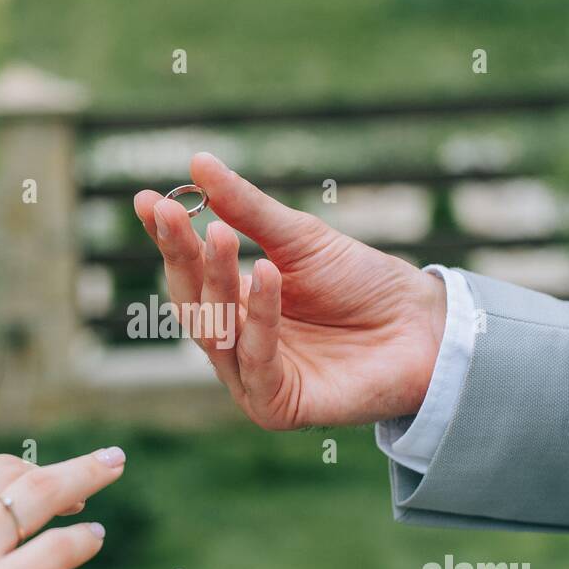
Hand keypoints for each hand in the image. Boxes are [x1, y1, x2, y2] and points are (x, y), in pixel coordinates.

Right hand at [135, 152, 446, 427]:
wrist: (423, 327)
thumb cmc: (361, 284)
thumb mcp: (299, 238)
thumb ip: (246, 209)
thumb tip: (197, 162)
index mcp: (233, 306)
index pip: (189, 269)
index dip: (167, 237)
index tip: (145, 201)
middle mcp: (234, 344)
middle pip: (193, 301)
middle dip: (181, 256)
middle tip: (174, 214)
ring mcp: (250, 378)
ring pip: (217, 331)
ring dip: (218, 280)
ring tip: (222, 235)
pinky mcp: (275, 406)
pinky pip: (256, 360)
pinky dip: (260, 318)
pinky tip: (266, 275)